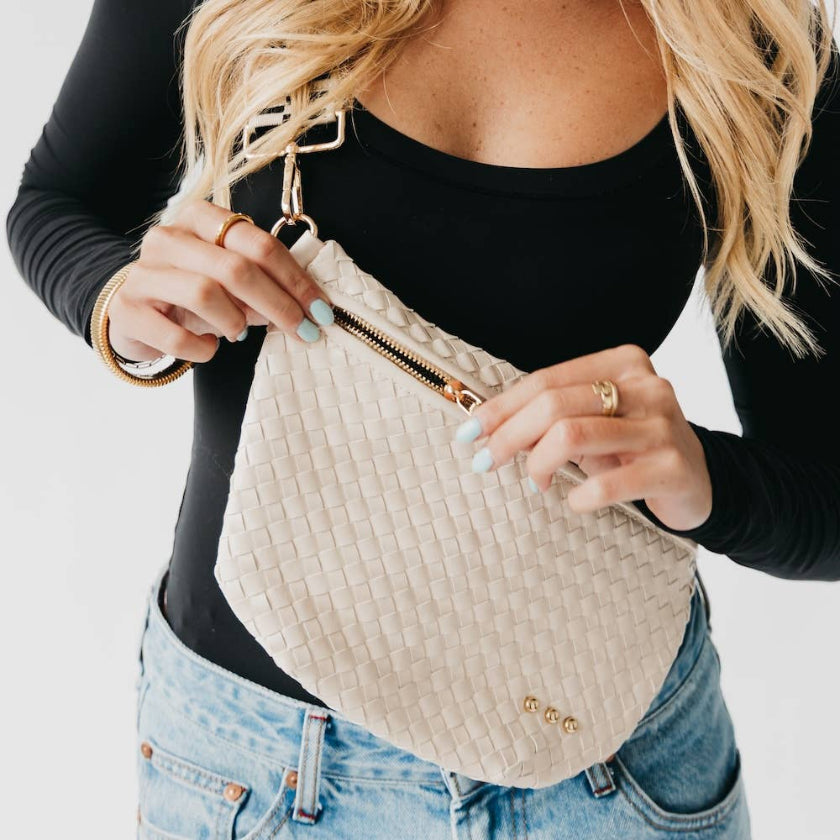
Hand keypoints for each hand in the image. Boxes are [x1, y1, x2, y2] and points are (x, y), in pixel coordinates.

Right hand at [105, 199, 334, 363]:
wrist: (134, 311)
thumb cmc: (193, 291)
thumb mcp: (230, 280)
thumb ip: (265, 283)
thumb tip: (310, 308)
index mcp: (200, 219)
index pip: (258, 243)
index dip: (295, 279)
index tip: (321, 309)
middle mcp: (168, 238)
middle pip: (236, 268)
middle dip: (279, 305)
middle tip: (304, 331)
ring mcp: (143, 272)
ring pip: (205, 294)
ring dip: (235, 321)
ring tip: (239, 333)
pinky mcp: (126, 310)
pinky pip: (176, 335)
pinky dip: (202, 349)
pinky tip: (209, 348)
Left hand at [454, 344, 712, 531]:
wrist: (698, 481)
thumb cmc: (632, 449)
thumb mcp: (591, 425)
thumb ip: (549, 419)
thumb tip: (489, 429)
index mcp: (622, 364)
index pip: (547, 380)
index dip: (502, 407)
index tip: (470, 432)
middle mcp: (646, 386)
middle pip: (555, 404)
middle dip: (510, 435)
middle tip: (488, 462)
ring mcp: (663, 425)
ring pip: (573, 435)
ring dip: (539, 463)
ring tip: (536, 482)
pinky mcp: (673, 466)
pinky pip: (609, 483)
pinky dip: (580, 496)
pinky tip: (575, 501)